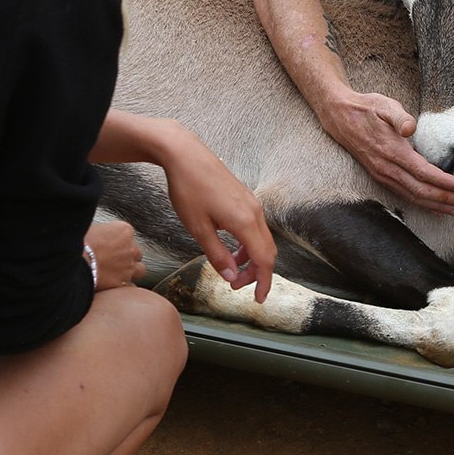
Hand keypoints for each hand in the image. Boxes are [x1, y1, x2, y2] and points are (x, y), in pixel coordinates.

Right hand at [83, 220, 144, 289]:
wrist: (77, 261)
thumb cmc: (81, 243)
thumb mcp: (93, 228)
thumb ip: (104, 233)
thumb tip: (100, 236)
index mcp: (124, 231)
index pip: (128, 234)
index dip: (118, 241)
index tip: (109, 245)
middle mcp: (131, 248)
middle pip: (136, 252)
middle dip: (127, 256)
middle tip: (113, 259)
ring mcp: (129, 266)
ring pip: (139, 270)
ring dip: (131, 271)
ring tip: (118, 273)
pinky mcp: (123, 282)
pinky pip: (130, 286)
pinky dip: (124, 285)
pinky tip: (114, 284)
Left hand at [156, 131, 278, 302]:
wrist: (185, 155)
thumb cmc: (188, 188)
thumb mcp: (198, 228)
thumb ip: (218, 255)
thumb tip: (233, 277)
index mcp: (245, 221)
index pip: (264, 260)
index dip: (263, 282)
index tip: (258, 299)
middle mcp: (254, 212)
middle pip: (268, 252)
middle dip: (256, 273)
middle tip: (236, 286)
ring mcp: (252, 203)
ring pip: (262, 240)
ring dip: (251, 258)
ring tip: (230, 268)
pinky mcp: (246, 198)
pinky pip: (255, 227)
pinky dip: (248, 243)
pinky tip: (230, 247)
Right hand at [322, 89, 453, 215]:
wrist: (341, 118)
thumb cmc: (367, 109)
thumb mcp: (384, 105)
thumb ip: (400, 117)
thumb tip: (411, 127)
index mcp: (391, 150)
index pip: (421, 172)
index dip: (442, 182)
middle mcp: (386, 167)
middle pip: (419, 190)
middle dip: (444, 199)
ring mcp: (383, 175)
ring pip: (412, 197)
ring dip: (436, 206)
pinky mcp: (381, 177)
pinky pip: (404, 195)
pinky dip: (422, 204)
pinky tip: (435, 210)